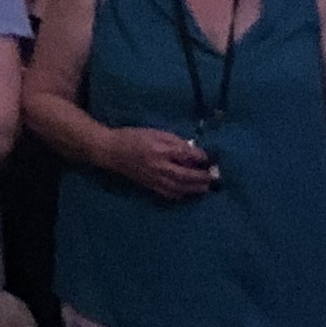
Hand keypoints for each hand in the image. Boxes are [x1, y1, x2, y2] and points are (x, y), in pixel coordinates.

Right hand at [104, 126, 218, 201]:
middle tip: (214, 177)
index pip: (186, 155)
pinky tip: (187, 191)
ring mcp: (155, 179)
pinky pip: (170, 194)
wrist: (111, 151)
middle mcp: (160, 167)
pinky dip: (181, 194)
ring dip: (195, 189)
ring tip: (205, 187)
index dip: (200, 157)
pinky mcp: (151, 186)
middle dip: (202, 177)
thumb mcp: (154, 132)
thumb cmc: (133, 137)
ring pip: (180, 188)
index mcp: (160, 150)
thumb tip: (192, 150)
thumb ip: (174, 141)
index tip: (208, 157)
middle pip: (187, 176)